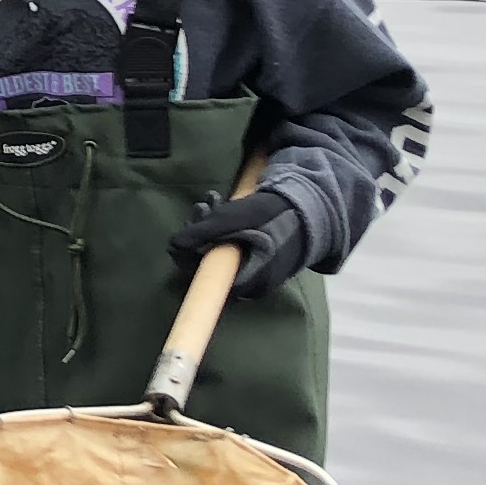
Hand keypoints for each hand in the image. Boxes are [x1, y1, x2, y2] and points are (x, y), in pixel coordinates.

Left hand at [168, 186, 308, 300]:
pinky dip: (225, 231)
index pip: (206, 279)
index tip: (189, 228)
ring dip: (211, 228)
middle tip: (204, 205)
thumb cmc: (276, 213)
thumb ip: (204, 231)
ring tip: (213, 200)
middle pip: (211, 265)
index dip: (190, 255)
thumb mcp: (237, 216)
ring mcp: (257, 276)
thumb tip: (172, 245)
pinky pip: (233, 252)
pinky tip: (222, 207)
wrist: (313, 209)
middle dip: (201, 234)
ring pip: (220, 256)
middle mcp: (253, 285)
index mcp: (249, 280)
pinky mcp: (260, 264)